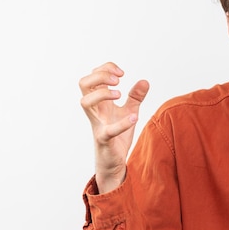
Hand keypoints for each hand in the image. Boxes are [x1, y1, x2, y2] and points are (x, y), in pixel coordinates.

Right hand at [79, 62, 149, 192]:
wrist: (114, 160)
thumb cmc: (117, 134)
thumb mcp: (130, 111)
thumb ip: (136, 97)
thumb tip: (144, 81)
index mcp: (99, 102)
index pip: (92, 77)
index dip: (105, 69)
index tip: (122, 73)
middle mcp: (95, 110)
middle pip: (83, 84)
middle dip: (100, 76)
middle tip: (118, 81)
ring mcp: (97, 124)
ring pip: (85, 102)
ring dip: (102, 93)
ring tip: (119, 95)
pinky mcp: (104, 139)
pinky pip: (108, 130)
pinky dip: (122, 123)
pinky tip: (134, 118)